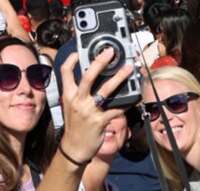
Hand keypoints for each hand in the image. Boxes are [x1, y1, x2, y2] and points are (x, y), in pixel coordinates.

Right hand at [57, 48, 133, 163]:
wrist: (74, 148)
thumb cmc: (74, 126)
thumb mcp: (70, 106)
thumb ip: (77, 92)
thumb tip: (91, 77)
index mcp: (68, 95)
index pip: (65, 72)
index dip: (71, 59)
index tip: (79, 51)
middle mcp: (78, 101)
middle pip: (88, 76)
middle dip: (100, 62)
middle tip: (110, 52)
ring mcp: (89, 111)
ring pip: (105, 90)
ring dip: (119, 78)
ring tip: (128, 69)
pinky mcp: (100, 121)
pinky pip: (116, 109)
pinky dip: (127, 103)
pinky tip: (134, 97)